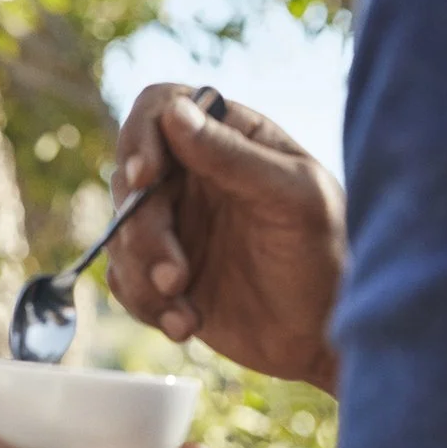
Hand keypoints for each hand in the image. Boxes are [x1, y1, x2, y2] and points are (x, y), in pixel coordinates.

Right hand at [103, 84, 346, 393]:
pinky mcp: (160, 273)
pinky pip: (122, 279)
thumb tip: (175, 113)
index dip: (140, 138)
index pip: (161, 108)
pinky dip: (145, 305)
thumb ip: (234, 155)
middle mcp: (194, 176)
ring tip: (187, 314)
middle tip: (176, 276)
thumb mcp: (293, 198)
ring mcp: (175, 225)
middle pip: (128, 181)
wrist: (323, 339)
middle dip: (143, 233)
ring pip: (120, 235)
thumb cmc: (326, 258)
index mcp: (231, 139)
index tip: (144, 180)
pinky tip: (185, 324)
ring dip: (143, 278)